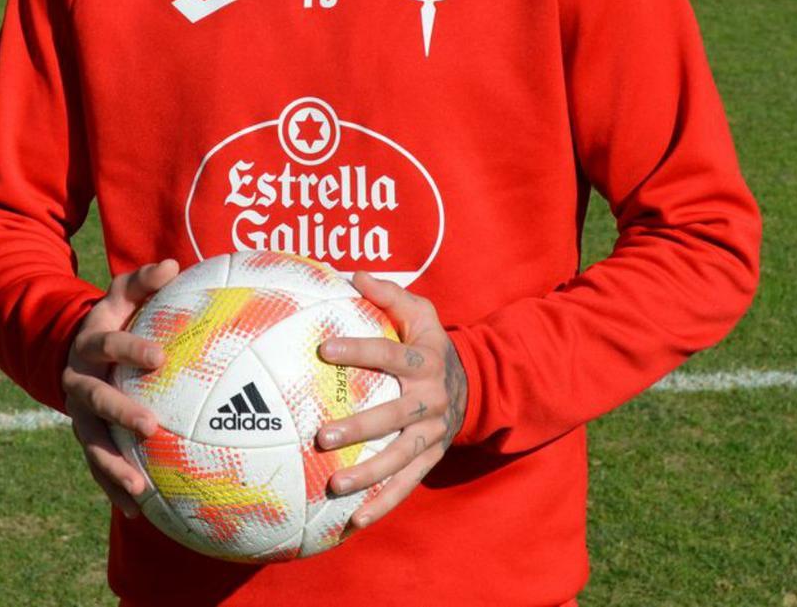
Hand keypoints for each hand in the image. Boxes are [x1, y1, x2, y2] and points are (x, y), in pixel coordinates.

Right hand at [61, 260, 178, 517]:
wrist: (72, 349)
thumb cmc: (112, 318)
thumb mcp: (121, 295)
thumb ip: (144, 280)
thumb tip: (173, 264)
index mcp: (90, 344)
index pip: (110, 345)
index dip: (132, 350)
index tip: (160, 357)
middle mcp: (78, 382)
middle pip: (97, 401)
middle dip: (121, 414)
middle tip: (150, 426)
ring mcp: (78, 415)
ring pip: (92, 443)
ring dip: (113, 466)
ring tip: (138, 487)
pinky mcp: (85, 438)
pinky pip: (98, 467)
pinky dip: (114, 489)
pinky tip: (139, 512)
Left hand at [315, 271, 467, 529]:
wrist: (475, 386)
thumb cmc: (430, 342)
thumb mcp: (420, 312)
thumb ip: (388, 294)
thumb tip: (352, 276)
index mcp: (424, 360)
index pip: (390, 354)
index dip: (358, 350)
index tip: (324, 349)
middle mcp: (430, 400)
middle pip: (394, 416)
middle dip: (360, 426)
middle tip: (322, 434)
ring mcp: (432, 435)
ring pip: (400, 459)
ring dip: (367, 474)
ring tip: (333, 485)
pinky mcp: (430, 459)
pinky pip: (406, 486)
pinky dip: (382, 504)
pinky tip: (352, 521)